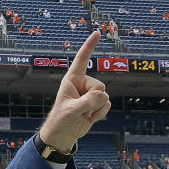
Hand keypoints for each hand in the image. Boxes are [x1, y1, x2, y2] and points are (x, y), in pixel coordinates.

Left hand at [37, 31, 111, 151]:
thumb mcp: (71, 111)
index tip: (96, 32)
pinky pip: (107, 105)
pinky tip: (88, 118)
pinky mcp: (96, 104)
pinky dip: (100, 114)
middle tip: (80, 109)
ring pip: (105, 97)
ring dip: (95, 109)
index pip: (82, 59)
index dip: (89, 46)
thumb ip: (87, 102)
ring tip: (83, 114)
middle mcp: (82, 84)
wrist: (64, 135)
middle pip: (99, 86)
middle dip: (93, 100)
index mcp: (72, 80)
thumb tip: (103, 96)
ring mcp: (90, 94)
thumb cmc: (61, 120)